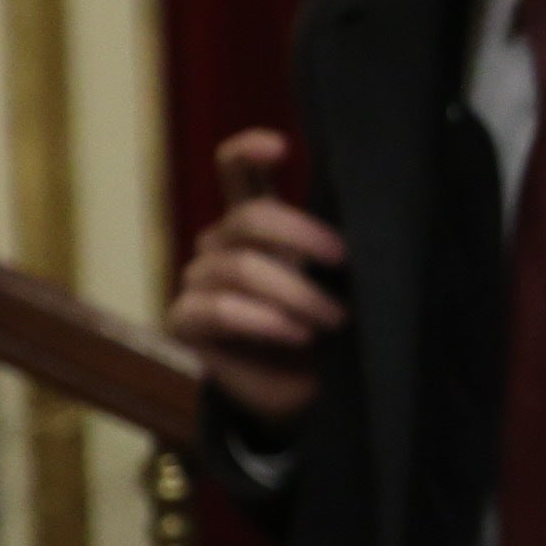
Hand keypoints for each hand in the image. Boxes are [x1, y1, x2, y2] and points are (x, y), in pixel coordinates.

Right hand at [165, 129, 348, 431]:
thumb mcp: (340, 283)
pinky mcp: (185, 322)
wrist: (310, 397)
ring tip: (331, 321)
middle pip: (249, 218)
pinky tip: (295, 335)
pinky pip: (215, 308)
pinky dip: (261, 320)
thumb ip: (333, 249)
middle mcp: (222, 244)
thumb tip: (360, 218)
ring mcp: (199, 281)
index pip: (237, 171)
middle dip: (301, 237)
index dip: (249, 151)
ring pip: (239, 266)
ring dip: (294, 293)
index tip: (282, 147)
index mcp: (256, 223)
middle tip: (343, 264)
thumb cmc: (330, 332)